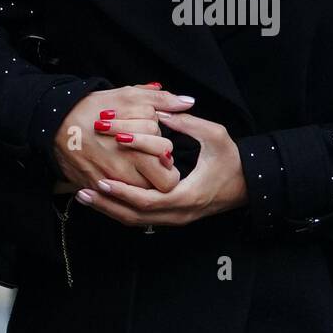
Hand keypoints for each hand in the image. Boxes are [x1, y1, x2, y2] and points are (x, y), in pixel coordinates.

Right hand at [52, 84, 192, 193]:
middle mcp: (125, 168)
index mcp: (137, 144)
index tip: (160, 151)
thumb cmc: (93, 108)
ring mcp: (110, 182)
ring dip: (144, 184)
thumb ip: (161, 100)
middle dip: (162, 175)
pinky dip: (123, 191)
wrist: (56, 124)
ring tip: (136, 169)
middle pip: (162, 184)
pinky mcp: (96, 189)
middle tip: (152, 163)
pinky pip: (119, 201)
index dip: (167, 157)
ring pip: (142, 196)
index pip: (169, 162)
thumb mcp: (128, 96)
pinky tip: (121, 176)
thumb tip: (188, 102)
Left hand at [73, 110, 247, 227]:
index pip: (147, 201)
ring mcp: (175, 219)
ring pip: (136, 221)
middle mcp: (178, 214)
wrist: (250, 184)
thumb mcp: (215, 136)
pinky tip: (106, 198)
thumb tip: (159, 111)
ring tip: (85, 195)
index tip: (102, 179)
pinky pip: (143, 218)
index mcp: (187, 197)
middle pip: (134, 217)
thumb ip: (187, 123)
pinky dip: (122, 209)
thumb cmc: (234, 160)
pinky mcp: (173, 217)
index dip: (122, 192)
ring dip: (110, 209)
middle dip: (106, 205)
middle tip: (82, 191)